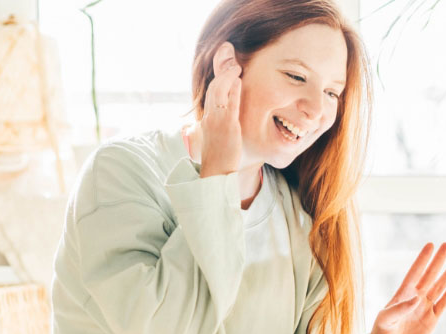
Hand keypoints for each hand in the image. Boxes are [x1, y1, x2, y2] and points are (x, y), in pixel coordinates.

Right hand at [199, 42, 242, 178]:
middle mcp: (209, 116)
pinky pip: (227, 103)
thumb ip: (225, 121)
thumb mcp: (221, 136)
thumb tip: (231, 110)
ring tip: (235, 61)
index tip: (225, 58)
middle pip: (213, 85)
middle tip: (226, 48)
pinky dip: (231, 88)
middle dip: (220, 65)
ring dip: (226, 73)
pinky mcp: (226, 127)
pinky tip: (237, 78)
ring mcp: (216, 121)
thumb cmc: (221, 158)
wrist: (216, 174)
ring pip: (218, 90)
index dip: (219, 73)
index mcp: (208, 118)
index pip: (213, 90)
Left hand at [367, 243, 445, 333]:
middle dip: (438, 261)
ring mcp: (423, 310)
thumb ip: (399, 309)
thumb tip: (417, 299)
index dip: (422, 259)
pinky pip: (442, 305)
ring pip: (438, 288)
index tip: (430, 245)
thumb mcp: (385, 321)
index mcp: (402, 295)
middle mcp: (414, 299)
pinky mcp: (430, 322)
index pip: (415, 273)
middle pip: (429, 276)